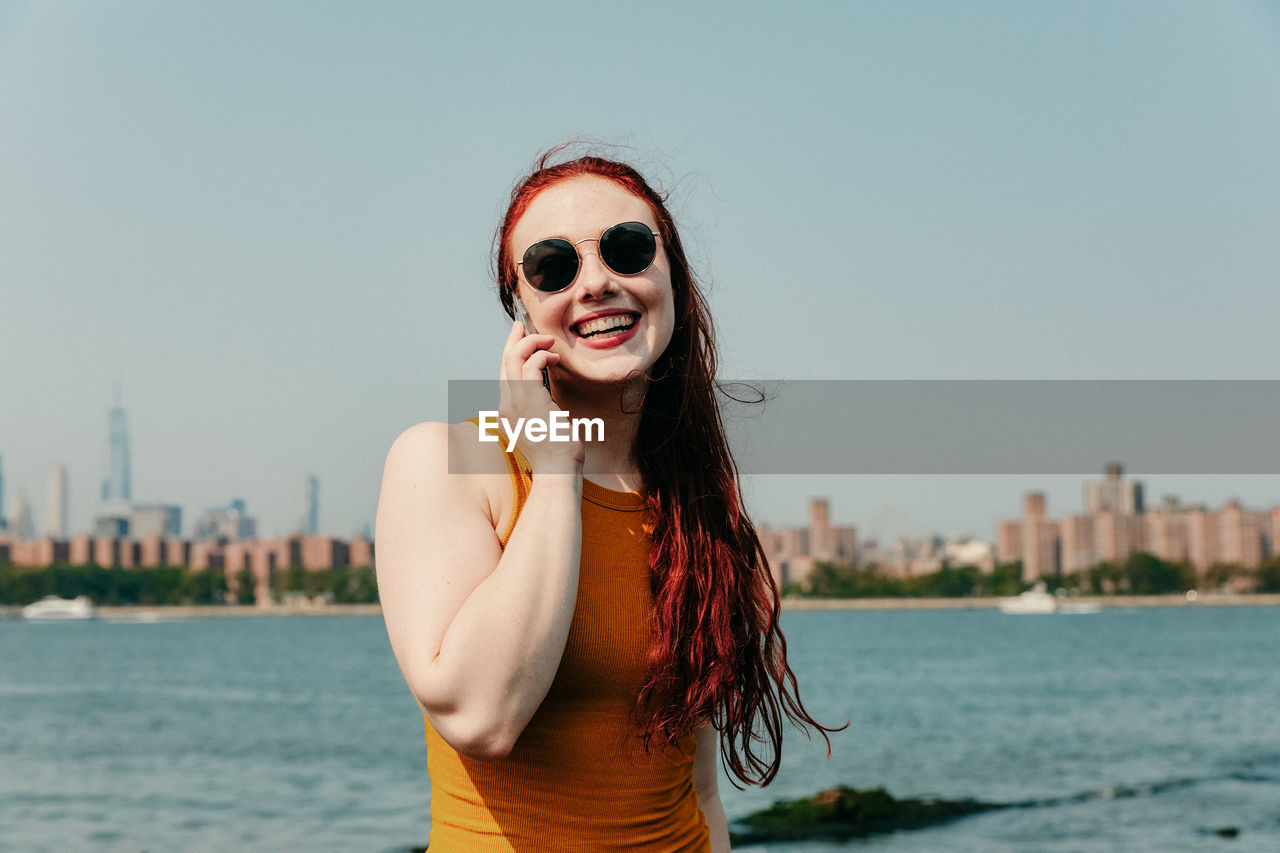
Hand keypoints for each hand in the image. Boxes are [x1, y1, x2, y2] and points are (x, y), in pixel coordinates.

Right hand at [498, 321, 584, 472]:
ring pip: (513, 359)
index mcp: (508, 416)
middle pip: (504, 364)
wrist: (558, 472)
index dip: (510, 357)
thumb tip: (555, 412)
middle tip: (521, 325)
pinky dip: (541, 356)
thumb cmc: (559, 458)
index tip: (520, 341)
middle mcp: (507, 407)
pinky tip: (555, 358)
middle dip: (513, 341)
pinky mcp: (529, 400)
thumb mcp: (547, 435)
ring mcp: (515, 403)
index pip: (504, 378)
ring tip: (550, 340)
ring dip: (532, 344)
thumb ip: (544, 419)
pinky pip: (529, 366)